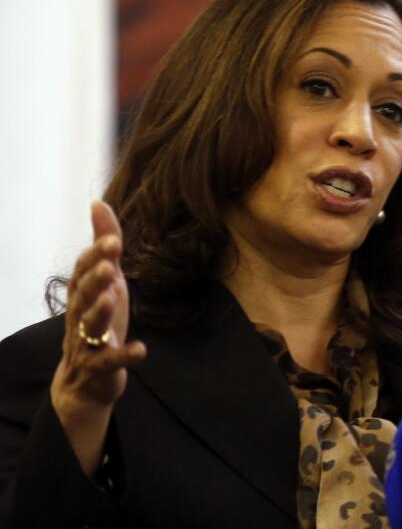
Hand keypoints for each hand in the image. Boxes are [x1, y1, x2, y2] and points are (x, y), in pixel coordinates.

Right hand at [49, 201, 146, 472]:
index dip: (95, 257)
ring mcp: (87, 343)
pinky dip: (124, 355)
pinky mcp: (99, 368)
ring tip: (114, 297)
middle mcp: (79, 317)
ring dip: (100, 312)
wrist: (86, 379)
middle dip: (94, 280)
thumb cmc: (99, 318)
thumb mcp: (107, 280)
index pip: (82, 272)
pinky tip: (141, 349)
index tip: (112, 241)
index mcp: (82, 294)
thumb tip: (98, 202)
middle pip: (82, 297)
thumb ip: (105, 245)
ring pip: (89, 328)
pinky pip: (109, 362)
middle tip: (109, 266)